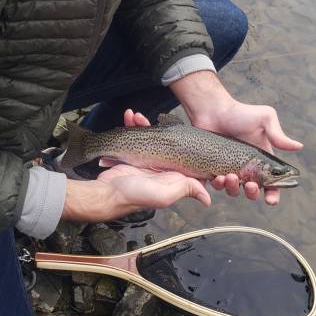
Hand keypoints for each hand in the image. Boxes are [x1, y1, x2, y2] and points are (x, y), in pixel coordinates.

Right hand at [61, 108, 210, 222]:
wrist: (107, 193)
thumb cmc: (136, 196)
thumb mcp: (164, 195)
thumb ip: (186, 189)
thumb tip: (207, 199)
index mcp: (173, 176)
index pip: (186, 157)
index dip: (188, 143)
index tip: (185, 128)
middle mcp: (162, 167)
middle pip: (167, 141)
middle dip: (160, 127)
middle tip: (151, 118)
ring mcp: (147, 160)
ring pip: (149, 136)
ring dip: (142, 123)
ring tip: (135, 116)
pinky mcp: (133, 155)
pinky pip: (134, 136)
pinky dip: (130, 126)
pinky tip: (128, 117)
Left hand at [170, 71, 302, 205]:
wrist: (214, 109)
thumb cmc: (240, 113)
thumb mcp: (264, 119)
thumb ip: (278, 135)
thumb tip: (299, 146)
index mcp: (262, 160)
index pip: (271, 183)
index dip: (273, 195)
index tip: (271, 200)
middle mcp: (247, 168)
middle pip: (253, 191)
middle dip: (252, 193)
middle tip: (249, 185)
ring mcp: (229, 169)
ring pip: (234, 191)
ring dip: (234, 189)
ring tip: (230, 177)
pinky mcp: (213, 168)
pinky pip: (216, 185)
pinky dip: (217, 185)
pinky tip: (217, 177)